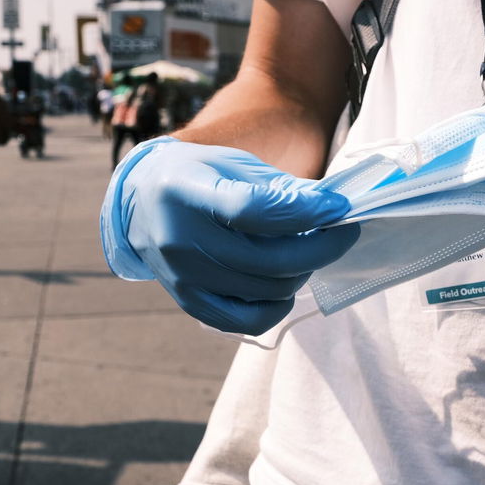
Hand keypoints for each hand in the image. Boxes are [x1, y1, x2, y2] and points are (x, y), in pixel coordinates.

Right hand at [110, 140, 359, 333]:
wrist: (142, 202)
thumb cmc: (198, 175)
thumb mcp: (233, 164)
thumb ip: (279, 188)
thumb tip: (331, 211)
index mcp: (187, 190)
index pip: (252, 210)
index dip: (305, 212)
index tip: (338, 208)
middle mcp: (179, 238)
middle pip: (268, 260)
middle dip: (322, 247)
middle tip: (342, 231)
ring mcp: (182, 277)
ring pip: (267, 290)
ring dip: (303, 271)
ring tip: (308, 250)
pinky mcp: (189, 302)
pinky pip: (247, 320)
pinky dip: (277, 305)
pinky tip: (285, 283)